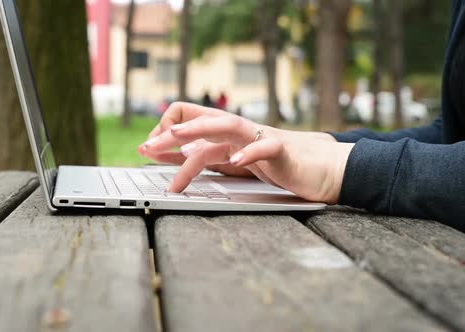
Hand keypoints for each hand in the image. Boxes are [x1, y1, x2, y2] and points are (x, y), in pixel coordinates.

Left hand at [139, 102, 353, 203]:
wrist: (317, 168)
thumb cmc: (274, 164)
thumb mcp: (233, 162)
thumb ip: (208, 158)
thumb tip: (175, 159)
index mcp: (226, 134)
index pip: (190, 120)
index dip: (166, 131)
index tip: (148, 148)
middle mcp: (239, 132)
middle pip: (201, 122)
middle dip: (170, 133)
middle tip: (147, 148)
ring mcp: (259, 138)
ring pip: (227, 126)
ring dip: (199, 130)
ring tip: (176, 138)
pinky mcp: (280, 151)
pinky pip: (264, 147)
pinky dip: (249, 153)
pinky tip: (236, 161)